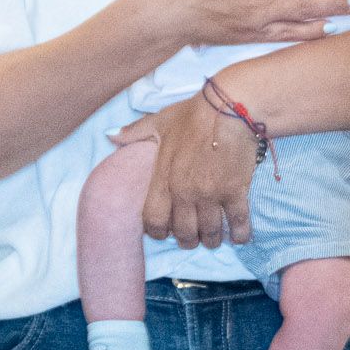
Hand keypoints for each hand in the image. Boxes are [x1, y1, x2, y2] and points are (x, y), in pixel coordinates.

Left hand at [128, 90, 259, 249]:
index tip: (164, 232)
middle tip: (192, 239)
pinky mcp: (235, 192)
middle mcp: (185, 192)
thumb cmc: (194, 114)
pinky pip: (237, 223)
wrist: (230, 108)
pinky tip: (239, 237)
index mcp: (164, 177)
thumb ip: (134, 132)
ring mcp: (210, 195)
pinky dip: (240, 234)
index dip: (157, 231)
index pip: (153, 218)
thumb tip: (110, 136)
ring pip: (209, 232)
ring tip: (213, 239)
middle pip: (183, 232)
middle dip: (187, 240)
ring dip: (211, 240)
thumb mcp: (159, 121)